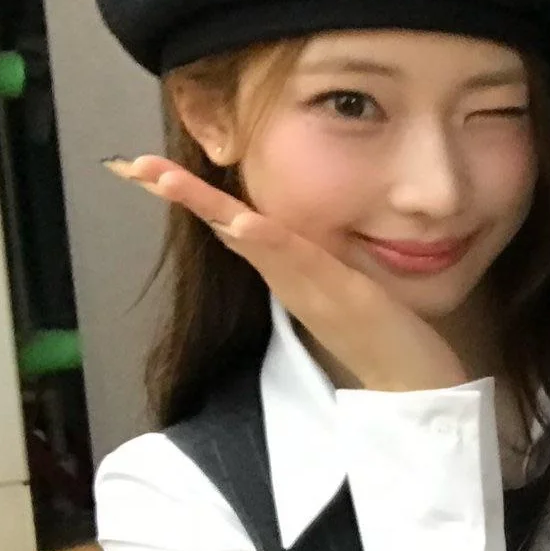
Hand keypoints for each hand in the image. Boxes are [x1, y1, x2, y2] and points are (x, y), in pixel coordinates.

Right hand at [106, 156, 467, 391]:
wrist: (417, 386)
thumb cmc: (385, 335)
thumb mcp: (341, 284)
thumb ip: (316, 258)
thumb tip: (294, 230)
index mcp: (289, 275)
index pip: (233, 227)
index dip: (193, 198)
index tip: (147, 168)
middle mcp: (290, 282)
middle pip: (226, 229)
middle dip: (180, 195)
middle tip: (132, 164)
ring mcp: (312, 290)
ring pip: (251, 241)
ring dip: (208, 207)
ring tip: (164, 178)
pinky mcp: (344, 297)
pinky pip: (299, 261)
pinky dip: (267, 239)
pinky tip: (241, 218)